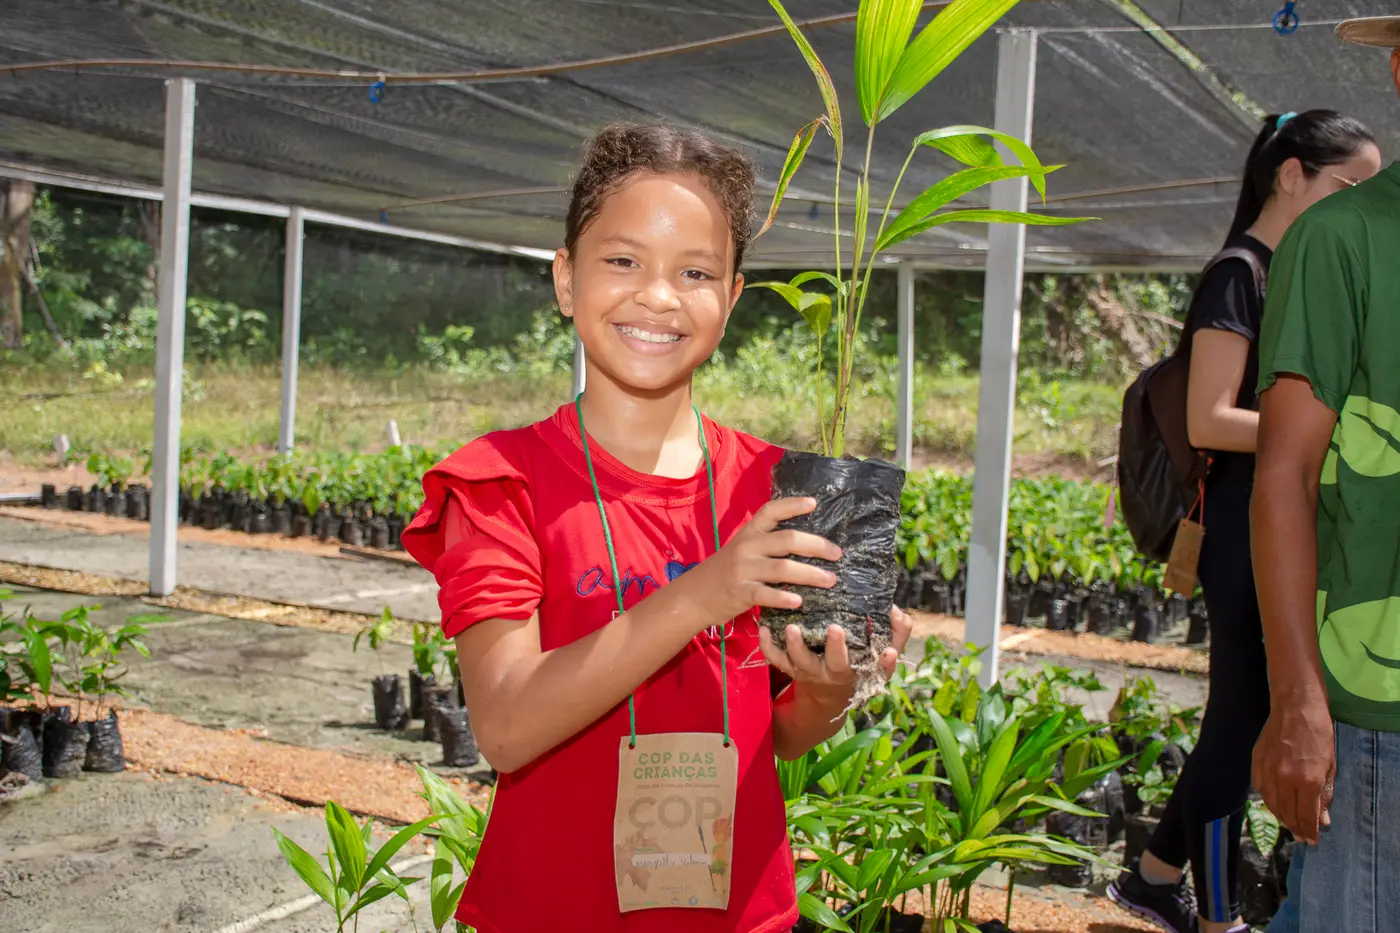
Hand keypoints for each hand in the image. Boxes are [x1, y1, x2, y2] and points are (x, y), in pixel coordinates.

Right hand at [682, 497, 840, 631]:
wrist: (694, 596)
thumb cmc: (724, 572)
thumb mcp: (741, 550)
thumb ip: (766, 544)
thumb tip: (804, 543)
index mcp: (748, 533)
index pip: (770, 511)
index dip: (792, 505)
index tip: (814, 503)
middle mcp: (747, 547)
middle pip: (786, 540)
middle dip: (816, 546)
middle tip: (837, 554)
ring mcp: (743, 570)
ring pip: (783, 569)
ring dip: (811, 574)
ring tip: (831, 580)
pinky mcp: (740, 593)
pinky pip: (765, 594)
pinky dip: (784, 597)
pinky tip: (799, 601)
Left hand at [758, 606, 913, 703]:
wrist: (830, 693)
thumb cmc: (860, 666)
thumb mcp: (881, 658)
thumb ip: (896, 635)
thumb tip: (898, 611)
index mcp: (858, 669)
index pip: (876, 666)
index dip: (882, 661)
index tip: (888, 649)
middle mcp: (832, 672)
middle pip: (835, 664)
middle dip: (836, 648)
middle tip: (835, 628)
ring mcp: (809, 670)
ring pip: (800, 662)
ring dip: (794, 646)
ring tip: (792, 626)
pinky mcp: (790, 666)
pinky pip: (775, 659)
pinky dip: (767, 645)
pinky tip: (763, 626)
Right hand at [1252, 696, 1334, 843]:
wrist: (1295, 707)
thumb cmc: (1319, 734)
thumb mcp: (1330, 766)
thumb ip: (1324, 795)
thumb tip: (1323, 820)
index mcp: (1307, 780)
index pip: (1306, 816)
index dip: (1310, 831)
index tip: (1312, 841)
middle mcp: (1285, 779)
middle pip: (1287, 813)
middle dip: (1296, 828)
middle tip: (1301, 836)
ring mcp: (1267, 770)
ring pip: (1271, 804)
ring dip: (1281, 817)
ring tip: (1289, 822)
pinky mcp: (1256, 762)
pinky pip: (1260, 789)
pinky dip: (1268, 799)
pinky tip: (1275, 802)